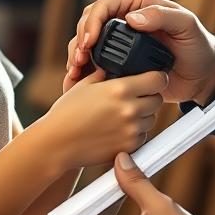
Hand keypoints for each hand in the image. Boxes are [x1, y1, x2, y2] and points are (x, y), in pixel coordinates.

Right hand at [37, 70, 165, 169]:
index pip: (158, 79)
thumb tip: (118, 66)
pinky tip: (118, 129)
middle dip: (149, 97)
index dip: (157, 78)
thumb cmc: (67, 113)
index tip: (152, 78)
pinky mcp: (128, 148)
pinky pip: (142, 136)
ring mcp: (130, 130)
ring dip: (143, 115)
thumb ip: (106, 74)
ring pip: (152, 119)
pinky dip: (135, 132)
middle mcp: (130, 109)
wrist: (56, 143)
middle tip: (136, 97)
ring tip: (123, 114)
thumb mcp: (85, 84)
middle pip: (158, 100)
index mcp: (120, 89)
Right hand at [63, 0, 214, 105]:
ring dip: (77, 55)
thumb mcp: (186, 26)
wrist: (203, 75)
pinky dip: (84, 71)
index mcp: (138, 6)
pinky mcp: (119, 64)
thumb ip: (163, 16)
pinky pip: (95, 63)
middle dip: (80, 38)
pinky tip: (78, 81)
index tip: (90, 39)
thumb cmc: (198, 46)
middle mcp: (126, 22)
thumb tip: (132, 17)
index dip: (93, 20)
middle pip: (90, 22)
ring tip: (75, 71)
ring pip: (88, 43)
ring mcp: (121, 44)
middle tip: (79, 58)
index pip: (106, 5)